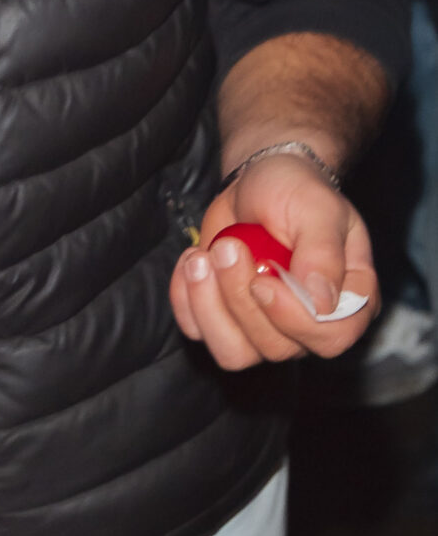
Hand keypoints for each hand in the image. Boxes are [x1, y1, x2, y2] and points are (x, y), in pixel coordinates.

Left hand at [170, 150, 378, 369]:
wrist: (256, 182)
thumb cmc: (296, 192)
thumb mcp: (318, 209)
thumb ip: (323, 253)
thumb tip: (322, 303)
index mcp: (349, 300)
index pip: (330, 338)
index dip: (292, 318)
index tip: (263, 278)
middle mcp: (310, 324)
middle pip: (275, 347)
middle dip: (240, 296)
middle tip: (228, 247)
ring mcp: (267, 328)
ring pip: (234, 353)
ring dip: (208, 304)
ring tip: (204, 256)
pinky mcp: (227, 321)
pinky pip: (199, 332)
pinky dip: (186, 298)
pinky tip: (195, 260)